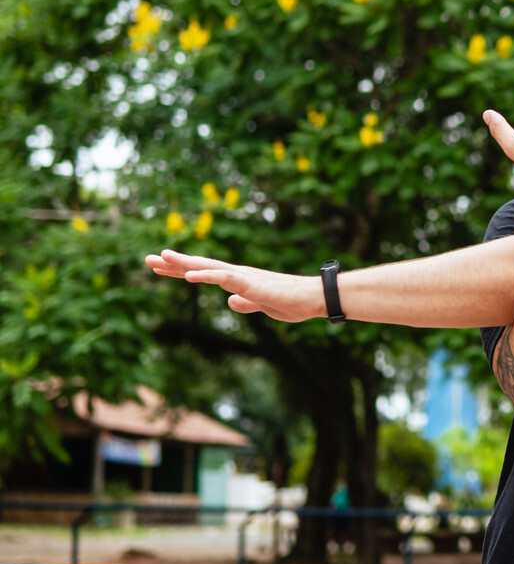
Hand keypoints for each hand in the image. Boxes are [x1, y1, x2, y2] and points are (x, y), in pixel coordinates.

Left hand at [144, 249, 323, 321]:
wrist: (314, 299)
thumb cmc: (293, 302)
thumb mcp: (264, 306)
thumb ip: (247, 302)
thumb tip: (230, 301)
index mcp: (239, 281)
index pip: (204, 273)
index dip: (181, 270)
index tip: (159, 267)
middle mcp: (237, 274)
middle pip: (200, 266)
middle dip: (174, 263)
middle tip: (148, 259)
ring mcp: (244, 277)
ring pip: (209, 267)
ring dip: (184, 262)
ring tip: (162, 257)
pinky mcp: (252, 283)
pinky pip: (225, 277)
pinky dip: (206, 275)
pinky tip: (189, 275)